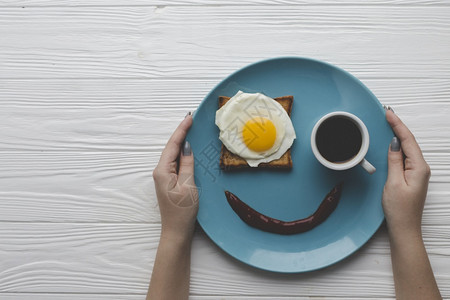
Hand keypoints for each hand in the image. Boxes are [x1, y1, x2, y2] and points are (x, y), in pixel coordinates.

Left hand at [152, 114, 198, 239]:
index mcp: (163, 170)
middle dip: (181, 132)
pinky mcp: (169, 181)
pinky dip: (182, 153)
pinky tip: (188, 148)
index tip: (189, 117)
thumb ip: (187, 165)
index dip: (181, 130)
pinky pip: (176, 162)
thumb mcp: (188, 186)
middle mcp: (160, 171)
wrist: (176, 231)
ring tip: (190, 128)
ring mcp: (164, 176)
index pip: (173, 145)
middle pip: (171, 147)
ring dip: (181, 141)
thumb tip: (187, 147)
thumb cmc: (182, 211)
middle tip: (191, 118)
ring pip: (173, 154)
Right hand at [383, 110, 430, 235]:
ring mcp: (417, 172)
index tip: (389, 113)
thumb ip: (395, 161)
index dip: (398, 125)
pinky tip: (392, 142)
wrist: (404, 228)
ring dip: (398, 134)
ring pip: (407, 148)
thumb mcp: (393, 182)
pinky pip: (405, 156)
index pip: (408, 140)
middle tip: (387, 113)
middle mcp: (421, 168)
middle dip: (398, 126)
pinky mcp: (411, 176)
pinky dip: (398, 146)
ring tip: (388, 123)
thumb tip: (395, 143)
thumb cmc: (399, 210)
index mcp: (419, 168)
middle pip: (409, 141)